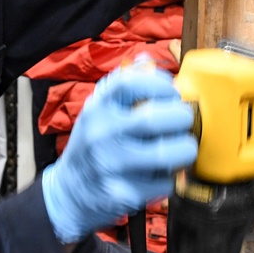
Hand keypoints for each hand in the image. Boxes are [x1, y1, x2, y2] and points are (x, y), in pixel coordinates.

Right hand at [42, 62, 197, 243]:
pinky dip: (171, 178)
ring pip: (167, 153)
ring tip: (180, 148)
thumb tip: (148, 59)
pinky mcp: (123, 193)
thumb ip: (124, 85)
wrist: (69, 191)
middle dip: (181, 118)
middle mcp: (101, 133)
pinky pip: (164, 182)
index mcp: (98, 107)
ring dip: (183, 150)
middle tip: (184, 121)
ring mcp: (111, 164)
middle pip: (154, 118)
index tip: (172, 92)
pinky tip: (161, 174)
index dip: (160, 83)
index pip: (131, 82)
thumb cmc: (93, 145)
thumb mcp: (99, 111)